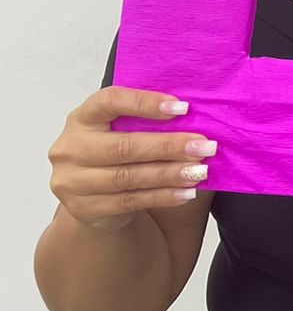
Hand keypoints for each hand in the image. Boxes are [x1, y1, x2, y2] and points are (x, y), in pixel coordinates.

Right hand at [47, 87, 215, 233]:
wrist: (94, 196)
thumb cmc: (118, 151)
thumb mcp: (123, 128)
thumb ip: (148, 119)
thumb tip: (196, 115)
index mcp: (82, 118)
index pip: (109, 101)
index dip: (145, 102)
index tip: (183, 107)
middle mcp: (71, 148)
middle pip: (123, 146)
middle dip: (169, 146)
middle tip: (204, 146)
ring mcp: (73, 181)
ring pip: (128, 177)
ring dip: (170, 174)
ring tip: (200, 171)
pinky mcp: (84, 208)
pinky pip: (130, 201)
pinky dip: (162, 196)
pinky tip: (186, 192)